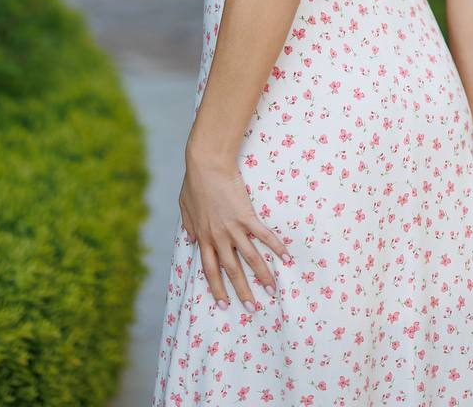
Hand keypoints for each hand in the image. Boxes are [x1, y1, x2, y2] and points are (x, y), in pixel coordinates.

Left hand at [180, 143, 291, 311]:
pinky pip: (263, 236)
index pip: (210, 270)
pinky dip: (276, 247)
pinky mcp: (247, 216)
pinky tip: (287, 257)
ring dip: (263, 276)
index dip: (217, 288)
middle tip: (253, 309)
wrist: (207, 165)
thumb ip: (188, 225)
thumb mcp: (184, 206)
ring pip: (250, 258)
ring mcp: (233, 228)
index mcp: (203, 237)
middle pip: (232, 271)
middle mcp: (218, 237)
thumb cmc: (194, 181)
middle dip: (243, 291)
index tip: (224, 304)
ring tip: (273, 291)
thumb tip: (190, 240)